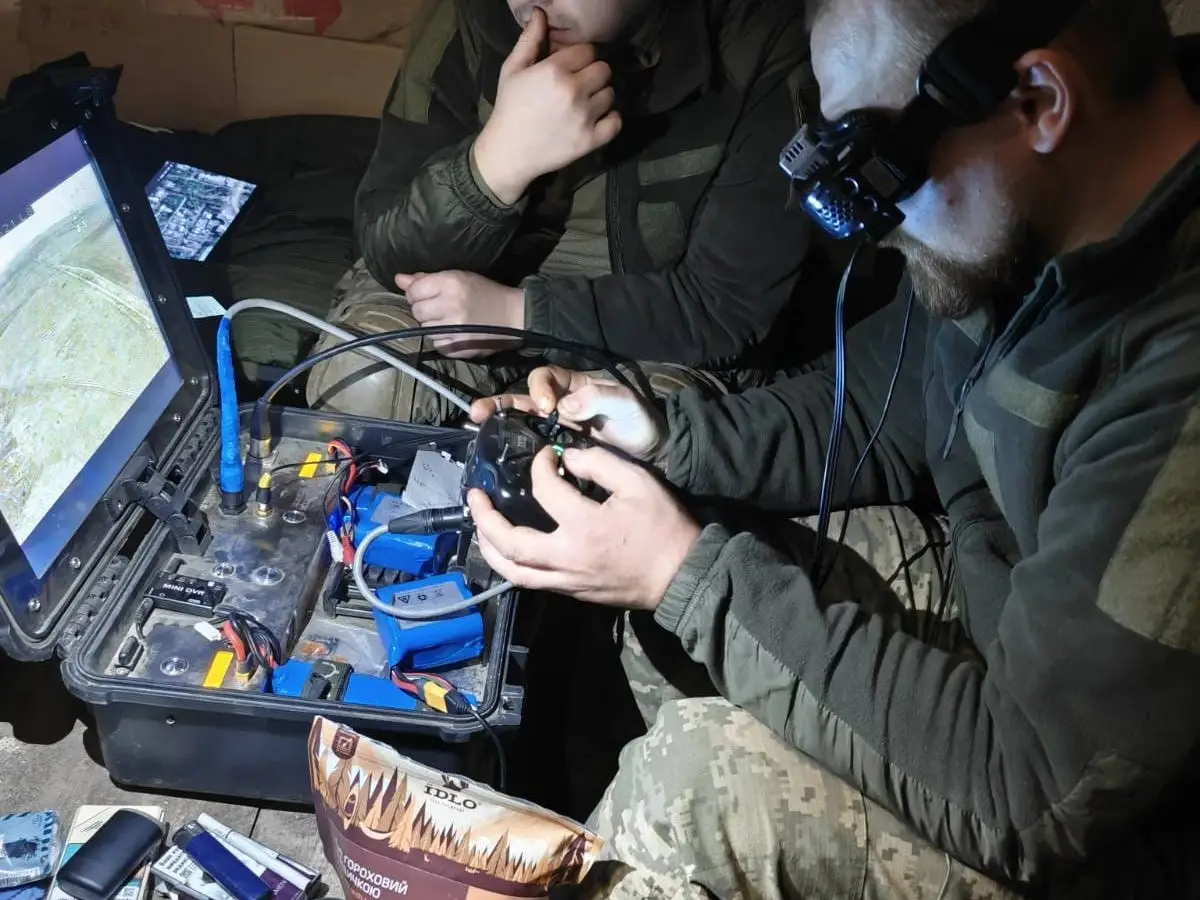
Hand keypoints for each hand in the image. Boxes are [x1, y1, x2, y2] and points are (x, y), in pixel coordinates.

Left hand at [396, 271, 523, 358]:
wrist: (514, 316)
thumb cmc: (486, 293)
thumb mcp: (459, 278)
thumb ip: (426, 279)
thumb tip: (398, 279)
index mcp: (451, 283)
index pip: (414, 291)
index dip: (416, 293)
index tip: (427, 295)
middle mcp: (450, 305)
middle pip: (417, 311)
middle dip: (424, 309)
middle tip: (440, 308)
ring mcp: (454, 329)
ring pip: (425, 328)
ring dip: (432, 325)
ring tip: (449, 320)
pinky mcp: (458, 347)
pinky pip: (436, 344)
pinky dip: (442, 339)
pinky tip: (455, 332)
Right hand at [468, 365, 664, 458]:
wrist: (650, 453)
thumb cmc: (639, 421)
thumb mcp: (625, 403)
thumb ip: (600, 398)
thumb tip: (566, 405)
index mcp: (573, 386)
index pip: (545, 377)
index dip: (540, 389)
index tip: (547, 407)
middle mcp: (558, 404)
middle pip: (521, 399)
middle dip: (499, 403)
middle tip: (479, 412)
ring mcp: (553, 429)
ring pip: (519, 422)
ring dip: (496, 422)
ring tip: (476, 426)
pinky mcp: (554, 453)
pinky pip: (528, 447)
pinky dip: (511, 448)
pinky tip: (496, 454)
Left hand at [468, 446, 699, 608]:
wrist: (682, 575)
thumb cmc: (664, 527)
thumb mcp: (638, 482)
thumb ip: (600, 463)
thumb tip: (568, 459)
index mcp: (584, 526)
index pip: (545, 490)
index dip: (540, 467)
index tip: (546, 456)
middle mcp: (566, 557)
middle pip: (510, 543)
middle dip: (485, 519)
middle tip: (474, 496)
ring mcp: (566, 579)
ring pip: (513, 571)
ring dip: (489, 548)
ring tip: (480, 527)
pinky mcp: (572, 592)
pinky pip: (530, 581)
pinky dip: (511, 565)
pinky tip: (507, 550)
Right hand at [472, 8, 621, 204]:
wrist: (509, 152)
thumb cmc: (509, 108)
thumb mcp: (512, 69)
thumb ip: (530, 40)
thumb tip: (541, 13)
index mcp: (555, 70)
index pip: (588, 51)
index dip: (581, 58)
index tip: (572, 68)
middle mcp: (574, 91)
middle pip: (604, 70)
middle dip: (593, 74)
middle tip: (580, 85)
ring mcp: (585, 116)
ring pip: (611, 94)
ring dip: (600, 97)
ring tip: (584, 104)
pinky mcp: (591, 140)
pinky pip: (616, 121)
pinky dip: (610, 119)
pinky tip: (596, 119)